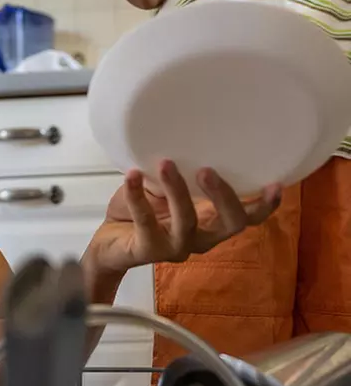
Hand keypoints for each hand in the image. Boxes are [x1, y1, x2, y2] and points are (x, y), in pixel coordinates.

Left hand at [91, 160, 281, 272]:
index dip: (264, 206)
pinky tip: (131, 176)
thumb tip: (185, 135)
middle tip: (207, 170)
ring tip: (166, 163)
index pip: (247, 219)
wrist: (108, 244)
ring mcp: (175, 247)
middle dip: (224, 196)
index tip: (275, 183)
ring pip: (186, 222)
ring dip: (178, 190)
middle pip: (230, 224)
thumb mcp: (164, 189)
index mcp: (210, 222)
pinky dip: (137, 195)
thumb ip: (180, 173)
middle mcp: (200, 238)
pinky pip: (145, 222)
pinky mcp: (147, 250)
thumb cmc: (142, 214)